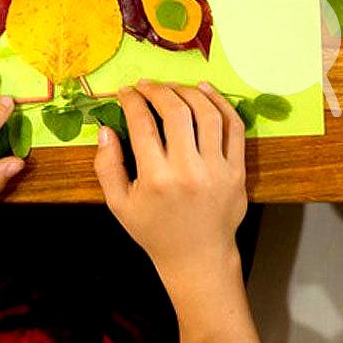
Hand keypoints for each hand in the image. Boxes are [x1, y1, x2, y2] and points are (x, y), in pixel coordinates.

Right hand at [94, 81, 246, 283]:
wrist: (197, 257)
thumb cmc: (154, 231)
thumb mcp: (119, 204)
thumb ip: (107, 166)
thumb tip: (105, 129)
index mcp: (156, 179)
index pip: (143, 124)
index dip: (132, 100)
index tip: (126, 92)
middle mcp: (188, 171)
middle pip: (176, 112)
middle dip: (158, 90)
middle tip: (147, 85)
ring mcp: (217, 170)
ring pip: (207, 114)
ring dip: (188, 92)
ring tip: (173, 87)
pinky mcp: (237, 171)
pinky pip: (233, 127)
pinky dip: (221, 104)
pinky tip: (205, 91)